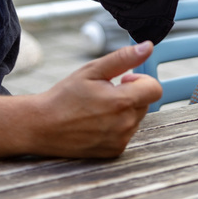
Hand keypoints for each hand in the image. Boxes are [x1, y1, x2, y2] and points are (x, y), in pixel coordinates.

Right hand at [30, 42, 160, 157]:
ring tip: (97, 109)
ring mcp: (120, 140)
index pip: (155, 89)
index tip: (123, 80)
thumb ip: (123, 58)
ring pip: (136, 118)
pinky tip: (96, 123)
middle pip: (145, 103)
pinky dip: (117, 126)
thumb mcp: (92, 70)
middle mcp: (124, 124)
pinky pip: (126, 133)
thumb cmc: (65, 96)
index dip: (141, 80)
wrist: (42, 126)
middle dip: (131, 94)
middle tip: (104, 93)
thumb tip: (148, 46)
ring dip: (124, 110)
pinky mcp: (114, 151)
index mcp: (121, 102)